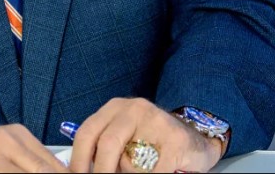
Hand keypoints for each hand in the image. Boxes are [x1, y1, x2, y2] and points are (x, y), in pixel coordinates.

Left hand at [69, 98, 222, 172]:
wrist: (196, 139)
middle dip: (100, 171)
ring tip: (139, 171)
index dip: (78, 159)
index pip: (87, 132)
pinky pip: (154, 170)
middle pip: (107, 144)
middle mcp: (133, 109)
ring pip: (130, 160)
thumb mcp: (124, 138)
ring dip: (131, 173)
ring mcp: (156, 121)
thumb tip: (79, 169)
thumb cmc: (153, 142)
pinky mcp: (175, 140)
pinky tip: (154, 173)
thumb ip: (102, 149)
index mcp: (115, 108)